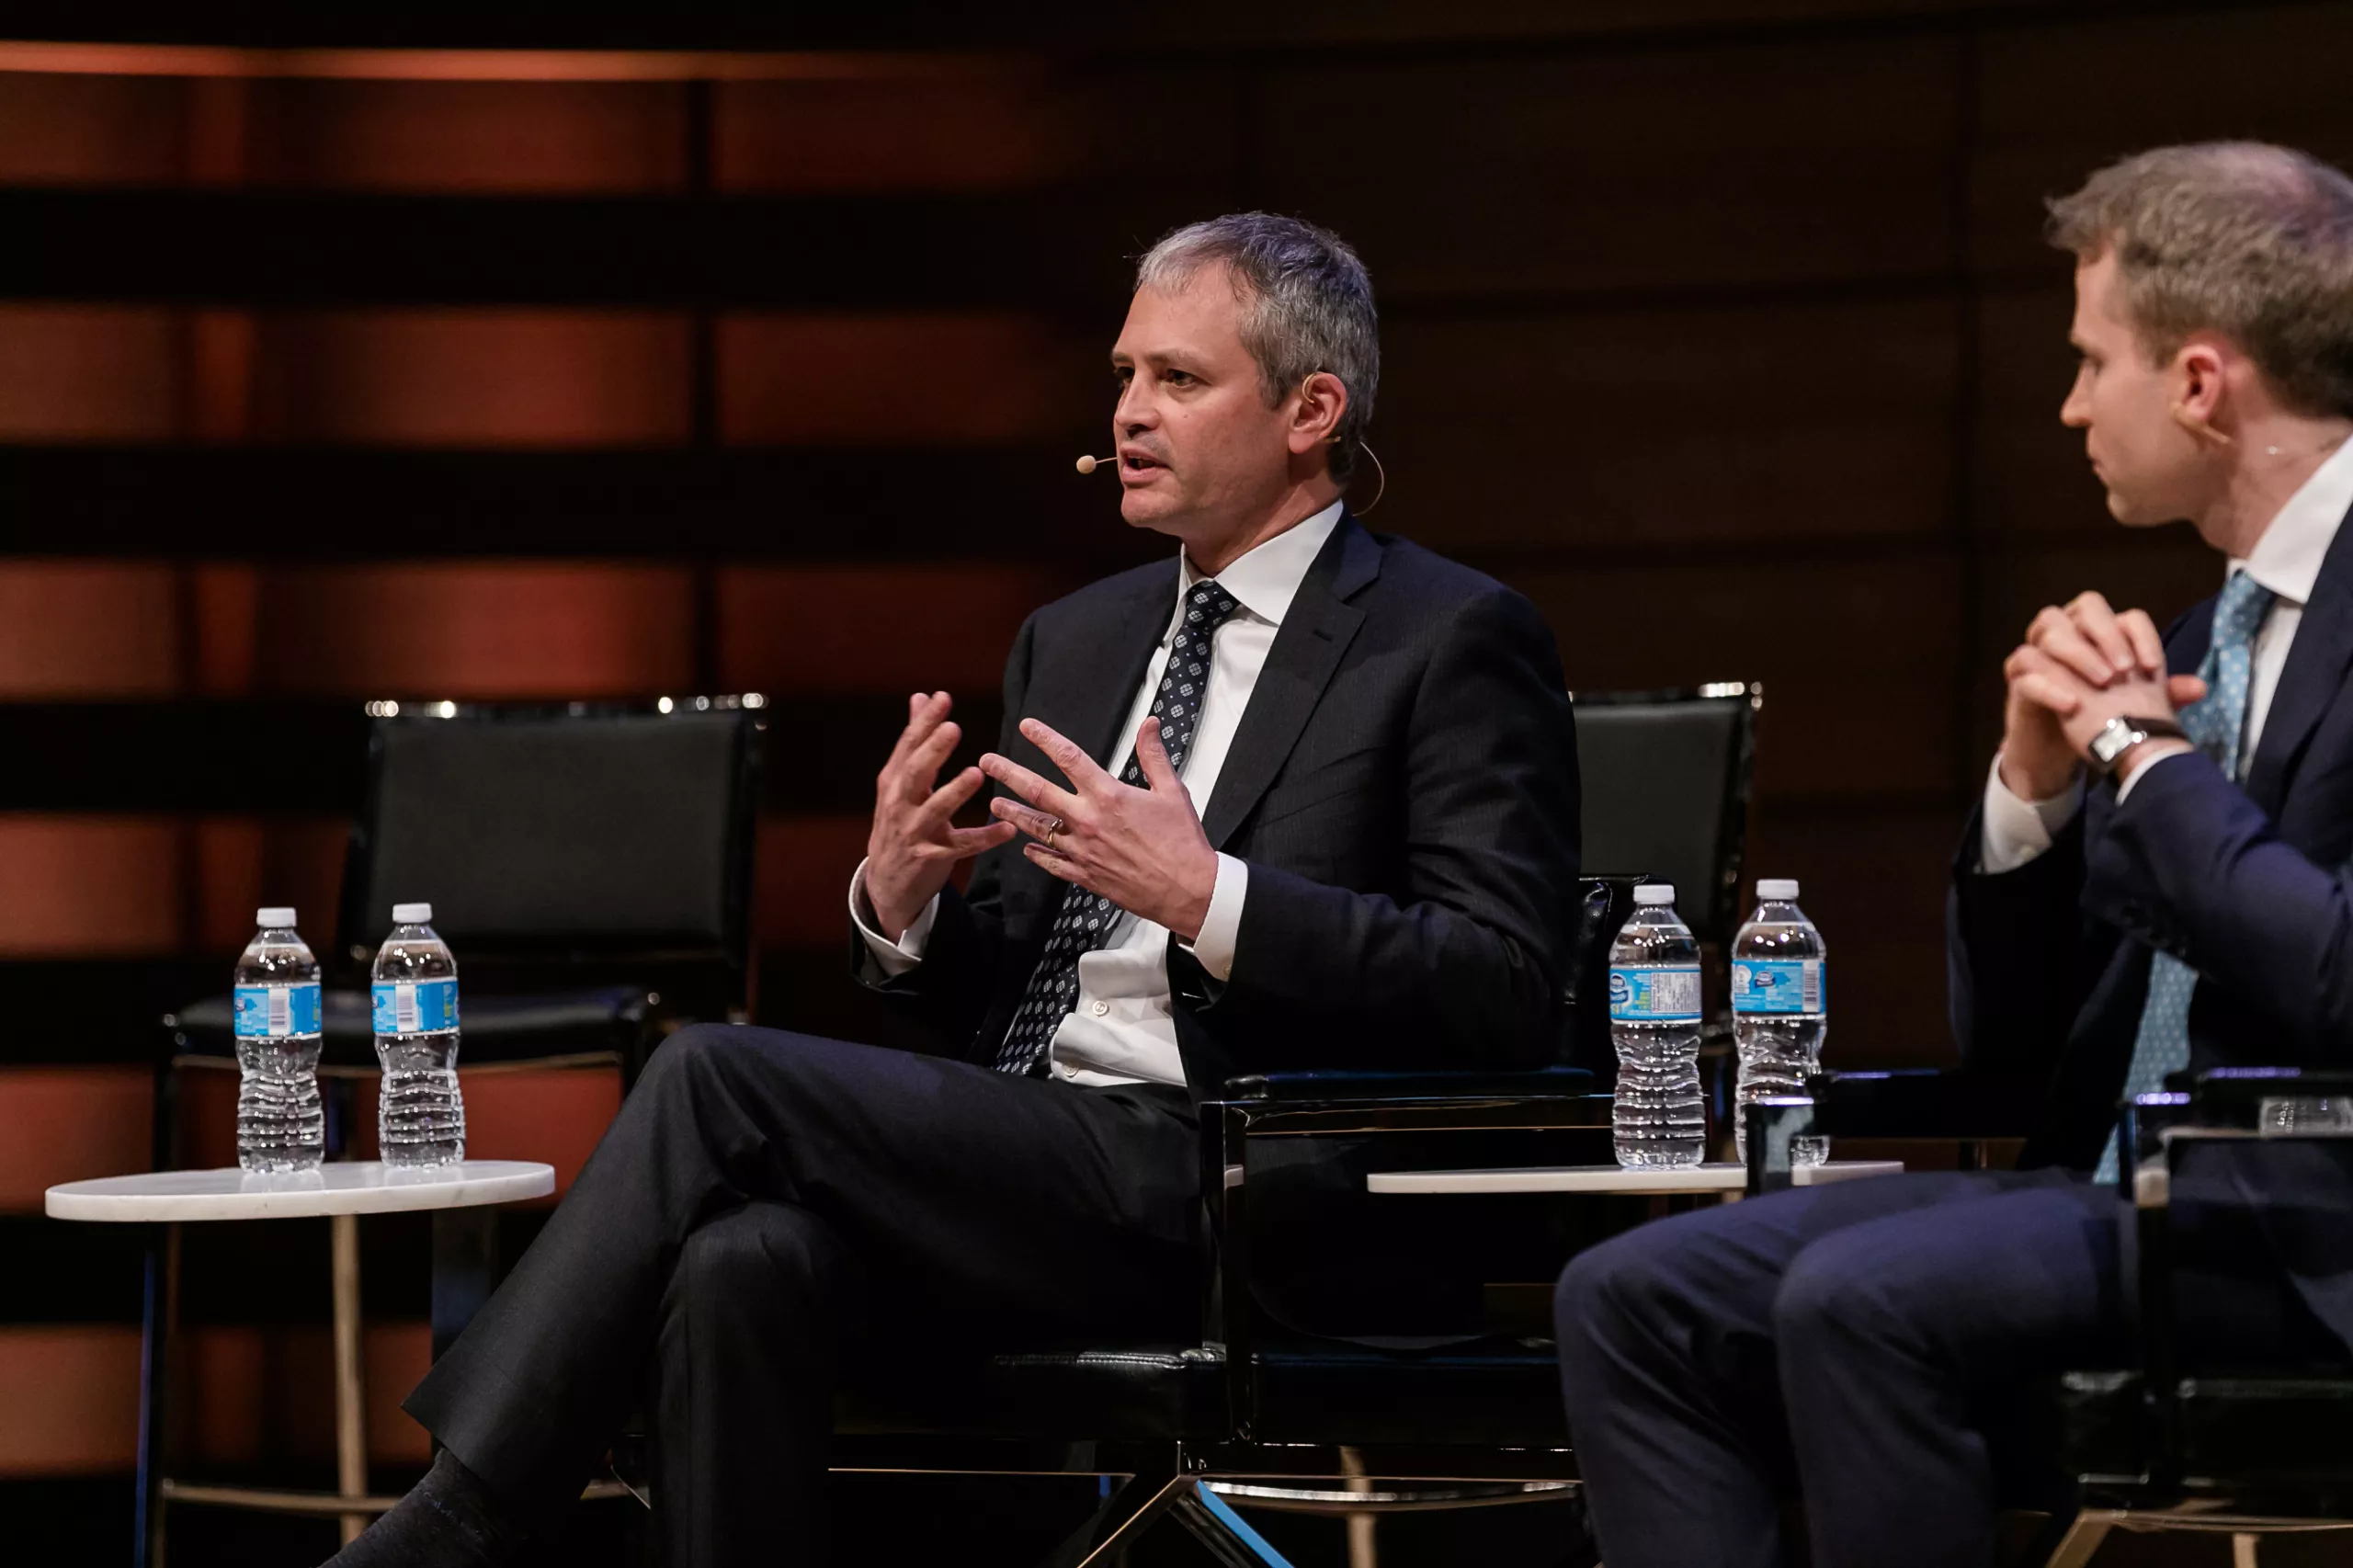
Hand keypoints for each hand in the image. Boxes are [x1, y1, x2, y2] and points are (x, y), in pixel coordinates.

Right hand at [864, 691, 1017, 937]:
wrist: (886, 882)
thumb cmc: (898, 820)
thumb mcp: (899, 782)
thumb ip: (914, 741)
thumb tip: (920, 696)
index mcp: (893, 781)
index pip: (908, 746)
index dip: (924, 722)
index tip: (943, 697)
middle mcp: (899, 804)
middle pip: (915, 773)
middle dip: (933, 750)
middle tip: (953, 727)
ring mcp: (914, 832)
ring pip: (935, 810)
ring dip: (955, 792)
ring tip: (976, 772)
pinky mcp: (932, 857)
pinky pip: (961, 847)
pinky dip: (984, 838)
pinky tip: (1007, 830)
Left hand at [979, 717, 1219, 940]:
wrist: (1187, 890)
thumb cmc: (1182, 841)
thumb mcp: (1172, 791)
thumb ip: (1154, 756)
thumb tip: (1149, 724)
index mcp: (1109, 795)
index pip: (1069, 758)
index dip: (1045, 739)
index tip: (1026, 727)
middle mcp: (1088, 820)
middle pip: (1038, 792)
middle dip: (1009, 774)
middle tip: (987, 762)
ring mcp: (1083, 850)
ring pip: (1038, 829)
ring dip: (1013, 814)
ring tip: (994, 804)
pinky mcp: (1085, 876)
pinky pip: (1053, 863)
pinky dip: (1037, 855)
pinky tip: (1026, 848)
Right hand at [1999, 592, 2203, 795]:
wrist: (2057, 747)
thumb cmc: (2095, 716)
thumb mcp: (2132, 704)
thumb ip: (2163, 693)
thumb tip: (2201, 688)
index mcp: (2099, 634)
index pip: (2123, 615)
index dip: (2139, 636)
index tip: (2152, 668)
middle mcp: (2069, 632)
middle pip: (2084, 607)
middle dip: (2106, 634)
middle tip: (2123, 669)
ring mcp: (2039, 651)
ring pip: (2049, 630)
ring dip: (2078, 653)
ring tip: (2101, 683)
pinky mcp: (2017, 677)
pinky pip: (2024, 667)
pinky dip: (2048, 684)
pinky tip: (2073, 704)